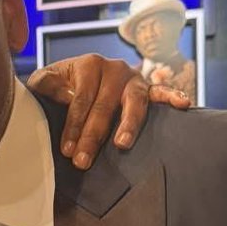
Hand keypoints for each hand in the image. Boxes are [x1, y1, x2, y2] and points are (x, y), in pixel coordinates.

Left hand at [26, 54, 191, 170]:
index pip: (81, 99)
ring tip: (122, 144)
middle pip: (105, 105)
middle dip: (93, 136)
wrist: (70, 80)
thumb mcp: (43, 82)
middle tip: (83, 161)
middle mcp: (114, 68)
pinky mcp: (146, 87)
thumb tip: (65, 94)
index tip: (66, 150)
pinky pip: (161, 92)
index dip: (73, 126)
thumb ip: (46, 84)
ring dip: (129, 123)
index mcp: (89, 64)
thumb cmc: (55, 86)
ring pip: (133, 101)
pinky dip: (173, 96)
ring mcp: (132, 78)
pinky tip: (183, 105)